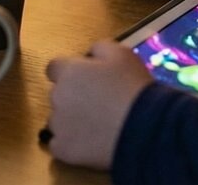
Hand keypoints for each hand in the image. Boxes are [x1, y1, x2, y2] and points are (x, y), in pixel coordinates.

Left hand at [44, 40, 151, 169]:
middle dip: (72, 96)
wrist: (142, 127)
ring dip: (71, 120)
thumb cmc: (132, 87)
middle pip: (58, 94)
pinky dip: (72, 143)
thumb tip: (90, 53)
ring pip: (58, 120)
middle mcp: (57, 96)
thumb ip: (99, 48)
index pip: (54, 68)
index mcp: (70, 72)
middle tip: (98, 102)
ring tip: (98, 123)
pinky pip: (59, 144)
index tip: (84, 78)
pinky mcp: (63, 149)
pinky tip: (90, 141)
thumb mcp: (122, 54)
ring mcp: (58, 125)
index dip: (69, 72)